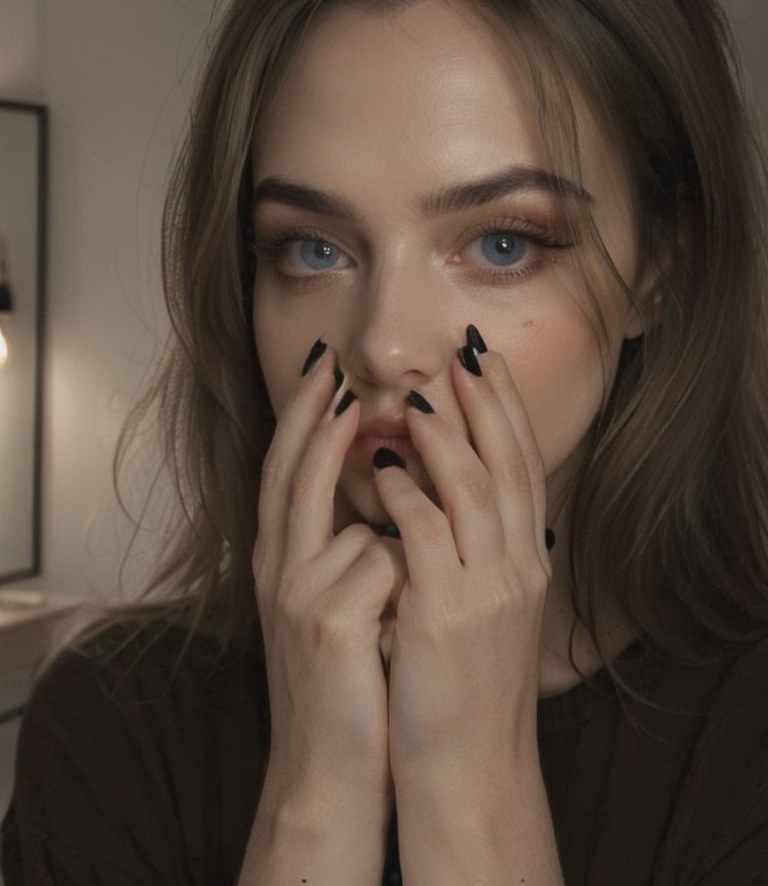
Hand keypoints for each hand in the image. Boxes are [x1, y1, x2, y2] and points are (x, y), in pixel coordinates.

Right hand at [252, 343, 405, 809]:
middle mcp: (281, 571)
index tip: (323, 369)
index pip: (288, 473)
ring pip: (331, 513)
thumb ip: (356, 545)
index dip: (301, 419)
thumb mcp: (343, 602)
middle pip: (286, 474)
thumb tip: (393, 486)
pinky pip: (380, 563)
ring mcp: (299, 597)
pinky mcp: (329, 626)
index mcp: (288, 562)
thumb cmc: (351, 676)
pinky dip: (404, 564)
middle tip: (326, 363)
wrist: (333, 768)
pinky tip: (406, 588)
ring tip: (356, 422)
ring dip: (348, 471)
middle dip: (304, 414)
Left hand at [375, 348, 551, 788]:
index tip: (485, 363)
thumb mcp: (488, 608)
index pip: (523, 466)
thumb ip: (478, 551)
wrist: (469, 767)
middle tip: (464, 352)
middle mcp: (516, 566)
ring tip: (420, 397)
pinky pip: (424, 535)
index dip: (506, 410)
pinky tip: (383, 466)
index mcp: (525, 561)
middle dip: (487, 402)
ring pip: (473, 488)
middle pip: (508, 463)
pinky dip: (405, 493)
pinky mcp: (445, 615)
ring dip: (445, 436)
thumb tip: (457, 498)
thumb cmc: (468, 685)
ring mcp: (485, 590)